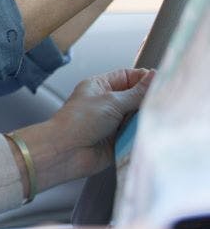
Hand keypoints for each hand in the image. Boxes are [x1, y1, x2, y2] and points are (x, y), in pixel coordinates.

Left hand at [19, 68, 151, 189]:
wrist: (65, 151)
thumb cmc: (78, 122)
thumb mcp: (111, 101)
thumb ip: (136, 92)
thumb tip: (154, 76)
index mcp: (100, 86)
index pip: (128, 77)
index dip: (144, 79)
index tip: (162, 83)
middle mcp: (107, 103)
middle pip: (137, 97)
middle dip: (149, 100)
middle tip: (163, 103)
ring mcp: (113, 121)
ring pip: (139, 116)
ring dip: (147, 118)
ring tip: (156, 118)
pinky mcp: (118, 139)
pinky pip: (136, 133)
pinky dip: (143, 133)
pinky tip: (152, 132)